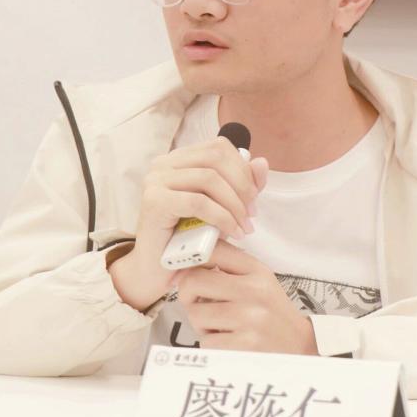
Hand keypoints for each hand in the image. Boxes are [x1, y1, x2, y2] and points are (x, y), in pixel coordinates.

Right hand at [109, 138, 267, 310]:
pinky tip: (232, 232)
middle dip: (242, 186)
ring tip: (244, 227)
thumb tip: (262, 162)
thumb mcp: (221, 207)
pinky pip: (198, 202)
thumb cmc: (188, 237)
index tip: (254, 197)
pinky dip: (222, 217)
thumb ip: (241, 185)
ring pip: (209, 178)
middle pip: (216, 158)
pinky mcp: (154, 201)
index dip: (242, 169)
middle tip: (252, 214)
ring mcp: (155, 180)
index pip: (219, 147)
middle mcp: (163, 164)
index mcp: (178, 159)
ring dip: (234, 205)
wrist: (157, 270)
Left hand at [177, 241, 318, 355]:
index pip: (211, 251)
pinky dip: (212, 344)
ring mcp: (250, 318)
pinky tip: (229, 342)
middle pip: (194, 281)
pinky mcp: (245, 345)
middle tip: (199, 304)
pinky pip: (206, 341)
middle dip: (188, 296)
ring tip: (221, 326)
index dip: (190, 261)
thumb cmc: (271, 314)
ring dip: (201, 324)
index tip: (186, 273)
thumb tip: (183, 267)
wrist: (300, 346)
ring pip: (195, 314)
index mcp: (256, 270)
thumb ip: (227, 269)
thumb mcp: (258, 281)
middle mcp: (254, 290)